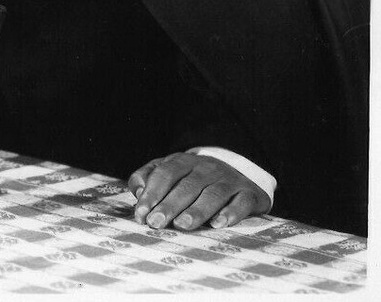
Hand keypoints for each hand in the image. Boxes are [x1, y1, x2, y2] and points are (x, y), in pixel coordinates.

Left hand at [128, 152, 271, 229]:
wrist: (240, 173)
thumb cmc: (195, 179)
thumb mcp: (170, 172)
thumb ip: (149, 178)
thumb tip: (137, 191)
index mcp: (184, 161)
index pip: (165, 174)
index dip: (152, 193)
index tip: (141, 214)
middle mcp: (207, 168)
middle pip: (187, 186)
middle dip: (169, 205)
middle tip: (156, 223)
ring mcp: (229, 180)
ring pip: (212, 194)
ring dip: (196, 210)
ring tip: (182, 225)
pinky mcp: (250, 194)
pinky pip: (241, 202)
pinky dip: (230, 213)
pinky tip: (218, 224)